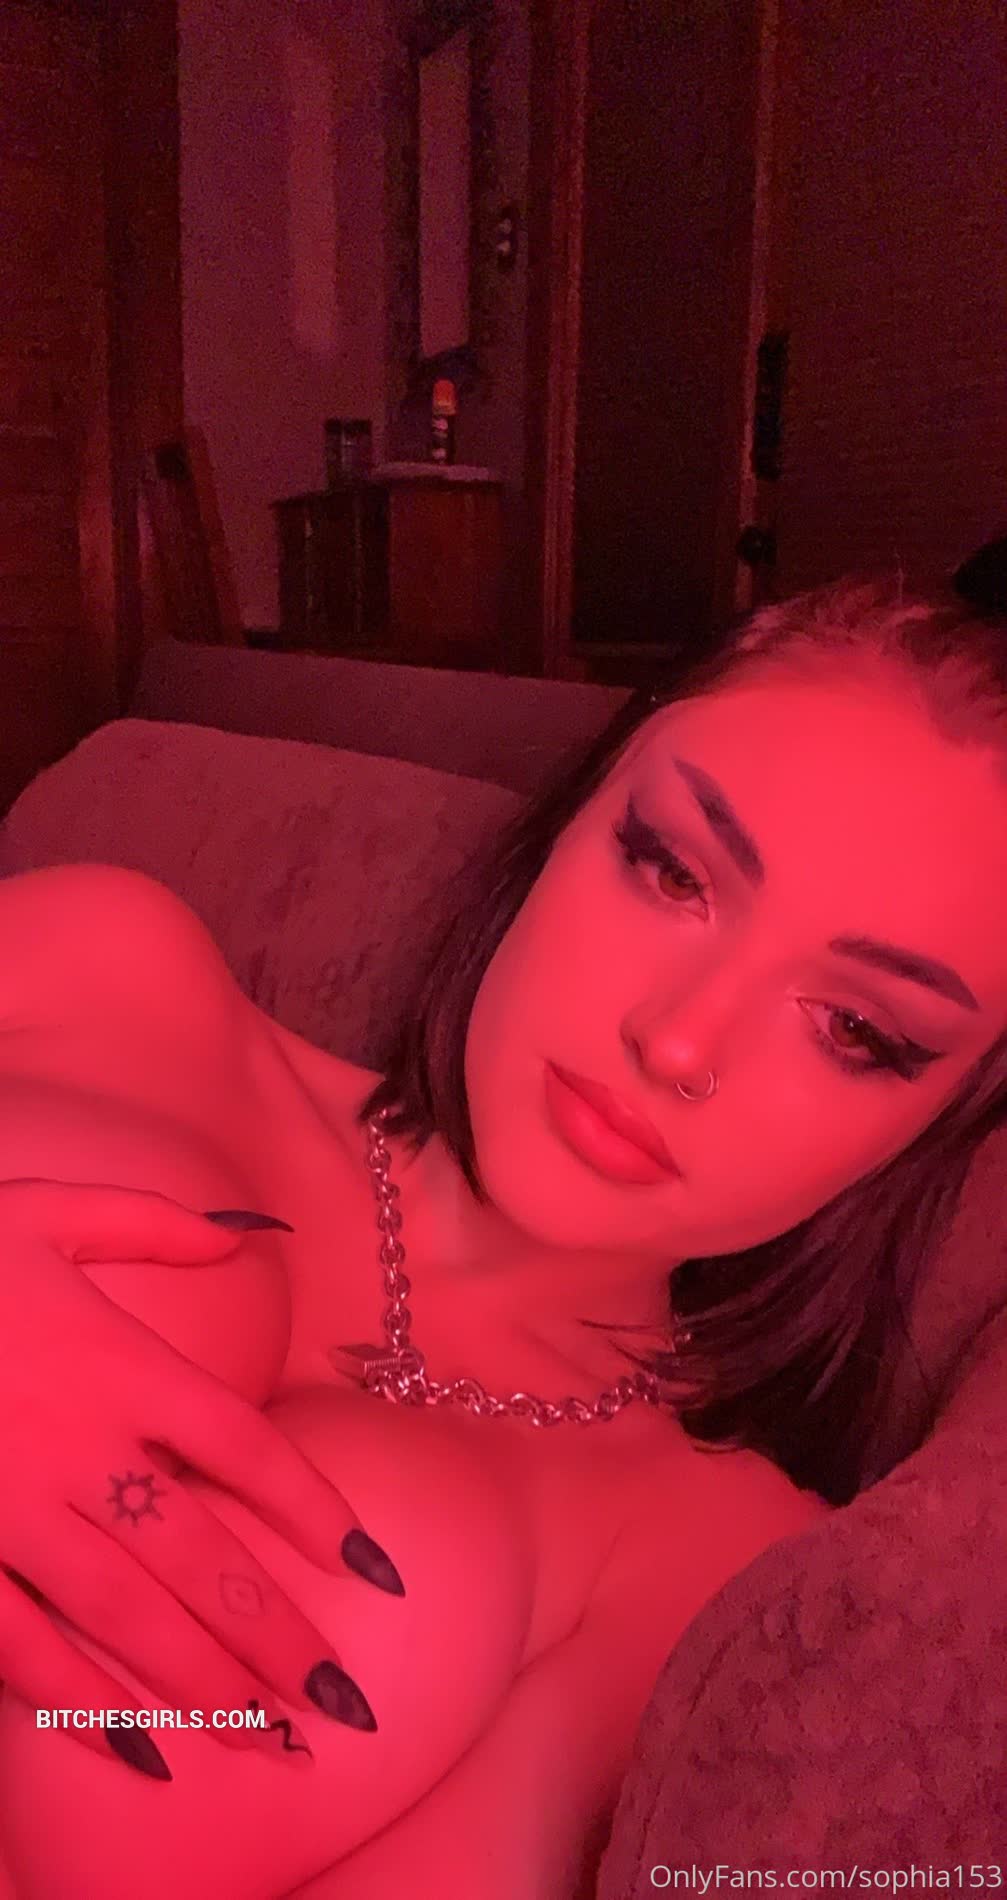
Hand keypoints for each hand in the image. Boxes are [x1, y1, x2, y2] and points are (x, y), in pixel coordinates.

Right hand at [0, 1178, 402, 1769]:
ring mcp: (13, 1511)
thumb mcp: (52, 1211)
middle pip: (202, 1557)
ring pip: (126, 1616)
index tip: (376, 1572)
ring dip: (205, 1687)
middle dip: (277, 1639)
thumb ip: (156, 1224)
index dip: (317, 1511)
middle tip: (343, 1708)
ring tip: (273, 1744)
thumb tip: (250, 1234)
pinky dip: (77, 1702)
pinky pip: (21, 1644)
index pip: (247, 1448)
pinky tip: (137, 1749)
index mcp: (121, 1364)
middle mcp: (80, 1448)